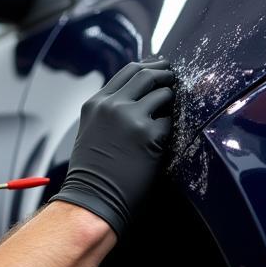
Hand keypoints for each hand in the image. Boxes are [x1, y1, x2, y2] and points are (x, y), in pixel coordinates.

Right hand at [49, 57, 173, 236]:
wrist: (91, 199)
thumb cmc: (91, 174)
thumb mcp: (91, 131)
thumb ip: (107, 111)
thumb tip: (134, 98)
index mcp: (95, 104)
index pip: (127, 72)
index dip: (148, 66)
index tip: (160, 68)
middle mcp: (111, 105)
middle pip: (146, 75)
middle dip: (165, 74)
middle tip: (175, 77)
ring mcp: (131, 118)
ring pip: (162, 94)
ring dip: (171, 100)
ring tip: (173, 109)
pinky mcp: (149, 135)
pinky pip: (169, 122)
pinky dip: (171, 127)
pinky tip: (167, 136)